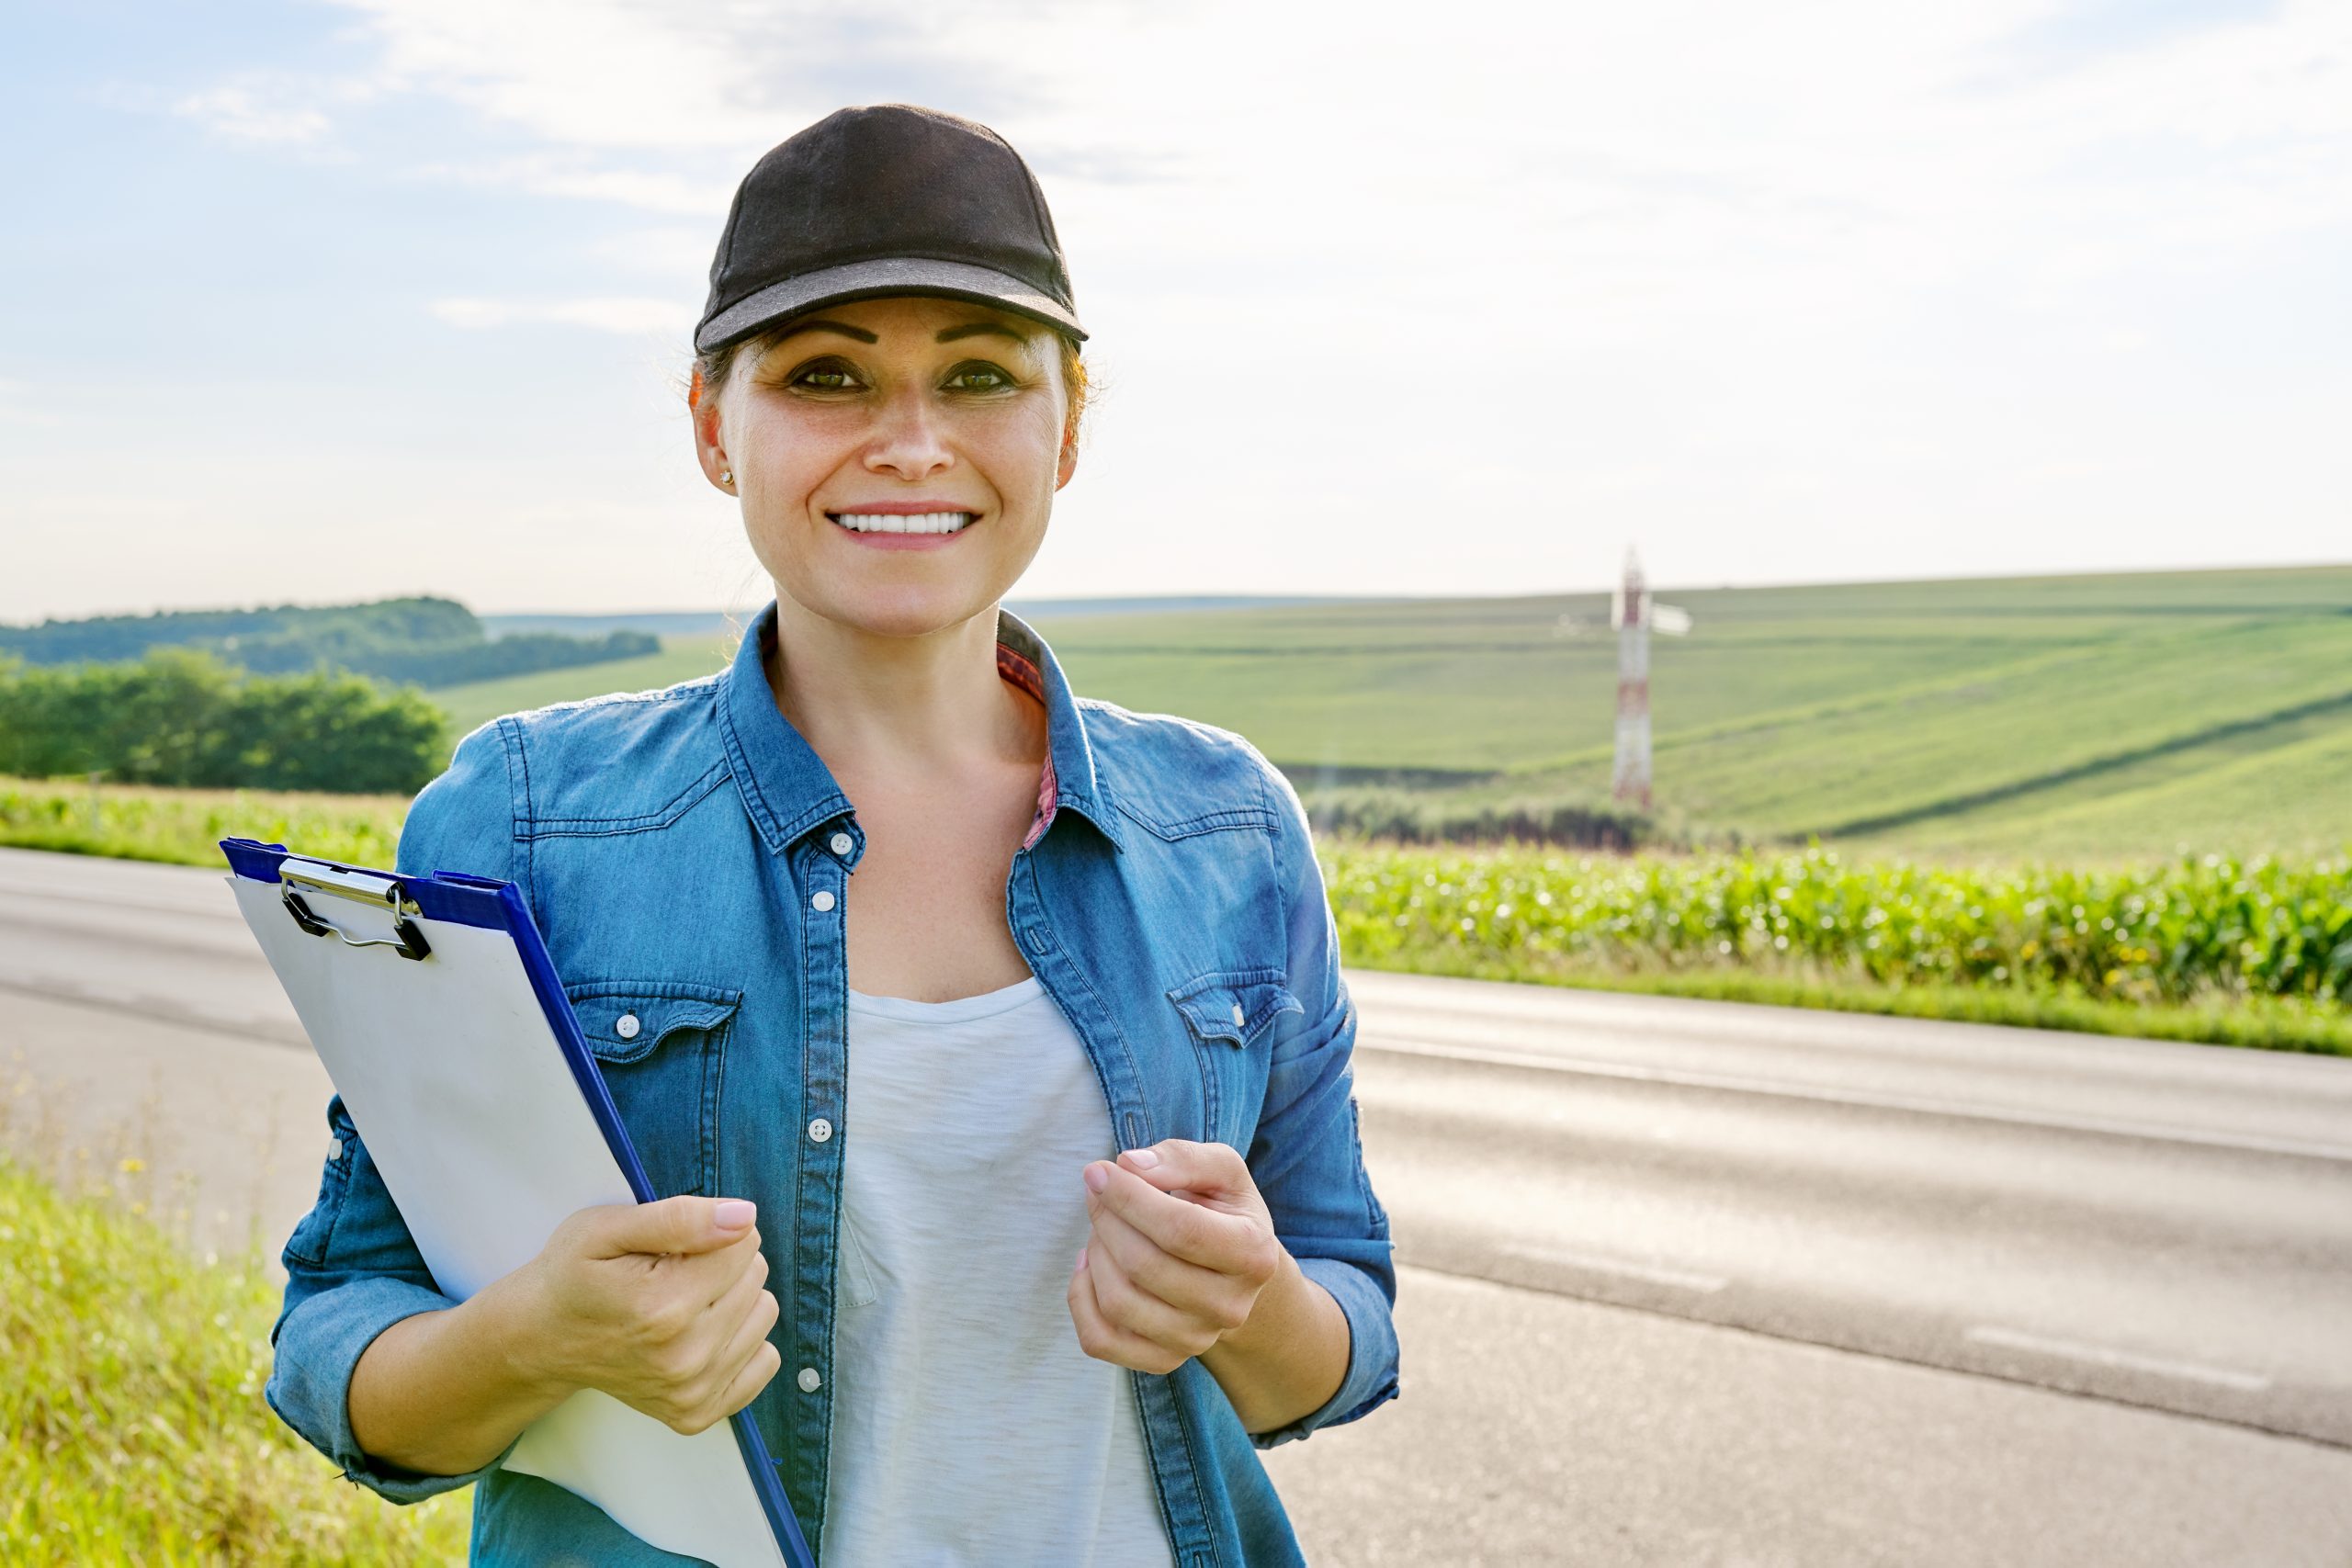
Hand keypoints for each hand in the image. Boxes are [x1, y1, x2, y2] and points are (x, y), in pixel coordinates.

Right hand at [509, 1194, 781, 1435]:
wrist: (543, 1340)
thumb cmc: (574, 1276)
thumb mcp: (607, 1228)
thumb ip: (678, 1217)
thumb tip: (744, 1217)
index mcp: (662, 1306)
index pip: (744, 1243)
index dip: (711, 1231)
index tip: (673, 1246)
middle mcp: (683, 1357)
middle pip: (756, 1276)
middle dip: (722, 1262)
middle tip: (671, 1273)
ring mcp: (691, 1392)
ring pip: (764, 1313)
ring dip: (733, 1298)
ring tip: (683, 1302)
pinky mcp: (698, 1414)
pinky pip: (766, 1360)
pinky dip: (741, 1339)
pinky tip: (699, 1333)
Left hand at [1068, 1139, 1283, 1375]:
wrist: (1231, 1273)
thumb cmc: (1221, 1212)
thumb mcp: (1221, 1172)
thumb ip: (1182, 1158)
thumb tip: (1130, 1165)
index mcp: (1254, 1254)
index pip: (1180, 1230)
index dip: (1129, 1198)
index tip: (1098, 1170)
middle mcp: (1230, 1307)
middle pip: (1144, 1265)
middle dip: (1107, 1219)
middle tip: (1098, 1192)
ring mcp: (1196, 1340)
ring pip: (1119, 1303)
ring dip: (1096, 1253)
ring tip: (1102, 1226)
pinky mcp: (1162, 1360)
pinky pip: (1100, 1340)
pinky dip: (1081, 1298)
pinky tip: (1091, 1264)